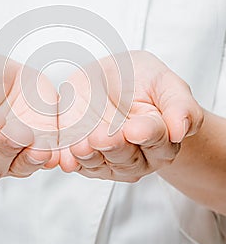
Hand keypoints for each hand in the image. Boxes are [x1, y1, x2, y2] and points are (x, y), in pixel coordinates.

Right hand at [0, 51, 58, 180]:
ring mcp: (8, 156)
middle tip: (19, 134)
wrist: (2, 79)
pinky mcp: (34, 151)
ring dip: (29, 160)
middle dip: (4, 148)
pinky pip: (42, 162)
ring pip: (16, 166)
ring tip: (41, 150)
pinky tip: (59, 155)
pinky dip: (53, 160)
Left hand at [58, 51, 203, 181]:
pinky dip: (67, 160)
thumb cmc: (143, 81)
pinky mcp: (82, 156)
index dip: (146, 134)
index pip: (156, 139)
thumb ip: (179, 106)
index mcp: (161, 139)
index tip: (135, 128)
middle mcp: (136, 156)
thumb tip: (181, 131)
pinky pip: (74, 161)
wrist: (113, 80)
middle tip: (103, 136)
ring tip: (81, 146)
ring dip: (89, 156)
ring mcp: (107, 159)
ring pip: (98, 163)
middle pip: (126, 157)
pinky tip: (63, 158)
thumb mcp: (165, 83)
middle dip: (113, 147)